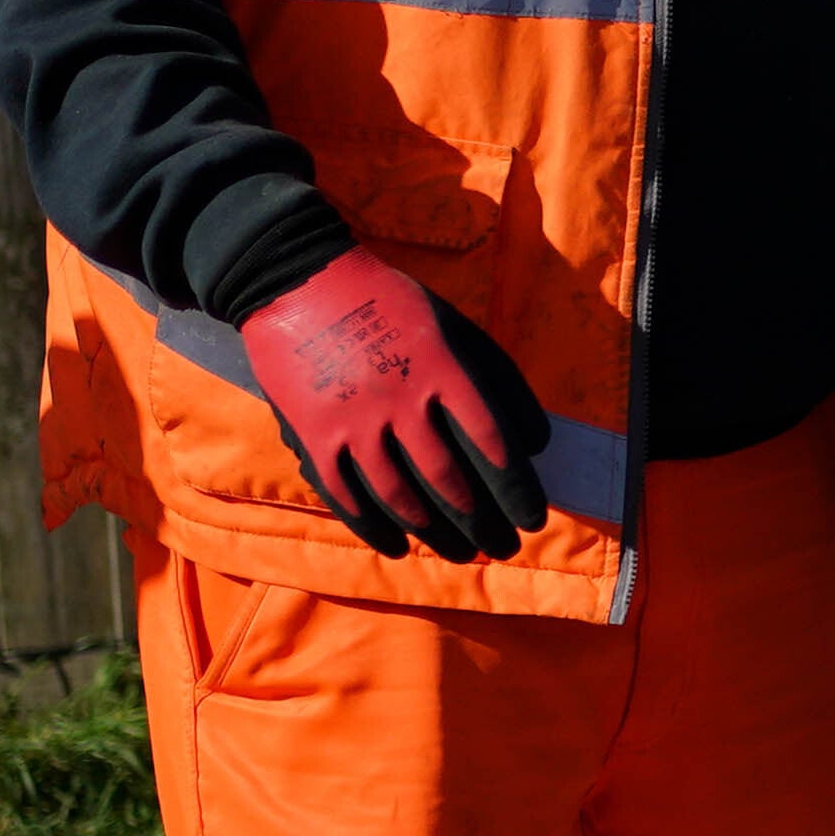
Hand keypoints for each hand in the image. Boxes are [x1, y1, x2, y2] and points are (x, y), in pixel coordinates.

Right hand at [237, 246, 551, 561]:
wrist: (299, 281)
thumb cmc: (391, 304)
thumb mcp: (454, 326)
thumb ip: (497, 380)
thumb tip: (535, 443)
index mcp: (442, 368)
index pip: (492, 443)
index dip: (516, 488)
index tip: (532, 517)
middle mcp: (400, 399)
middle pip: (450, 479)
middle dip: (483, 521)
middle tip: (504, 546)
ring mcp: (353, 420)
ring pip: (401, 495)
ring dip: (436, 533)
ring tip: (463, 554)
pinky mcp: (314, 435)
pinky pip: (347, 495)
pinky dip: (374, 527)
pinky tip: (399, 546)